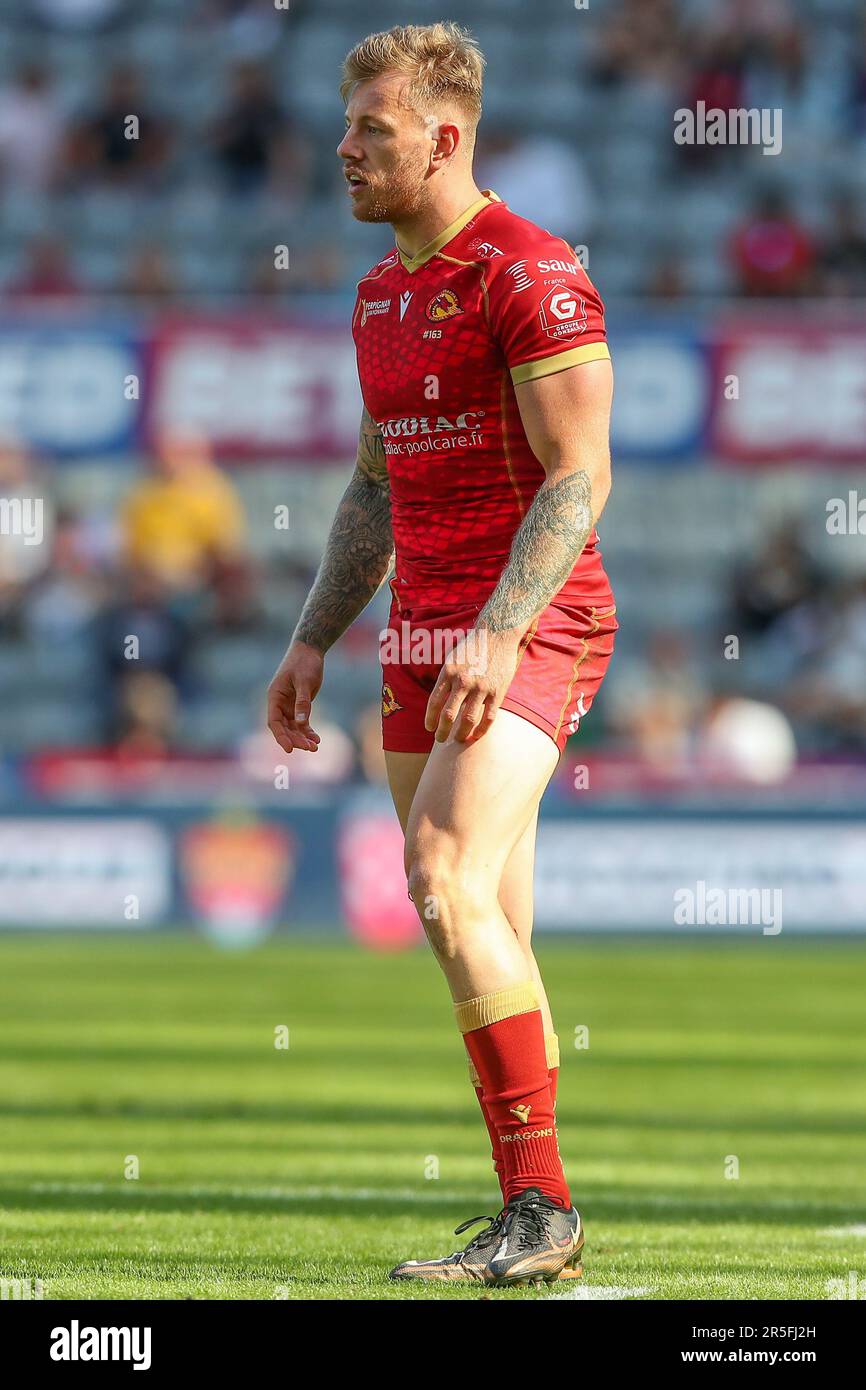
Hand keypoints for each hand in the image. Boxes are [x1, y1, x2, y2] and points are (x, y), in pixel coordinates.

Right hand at [267, 641, 323, 753]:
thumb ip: (303, 702)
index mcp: (275, 697)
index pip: (274, 721)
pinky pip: (302, 723)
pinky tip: (317, 740)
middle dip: (295, 739)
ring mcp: (289, 705)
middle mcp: (279, 703)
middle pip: (284, 728)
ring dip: (302, 738)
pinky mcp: (299, 705)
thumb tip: (301, 723)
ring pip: (293, 728)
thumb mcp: (304, 682)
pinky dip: (308, 731)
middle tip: (310, 748)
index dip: (281, 736)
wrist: (310, 650)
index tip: (289, 749)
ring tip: (315, 747)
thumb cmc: (304, 663)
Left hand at [424, 629, 520, 743]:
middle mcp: (463, 681)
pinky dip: (481, 730)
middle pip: (448, 714)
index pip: (434, 702)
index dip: (430, 719)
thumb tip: (438, 701)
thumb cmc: (472, 647)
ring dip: (461, 734)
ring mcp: (481, 687)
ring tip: (458, 739)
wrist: (498, 634)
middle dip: (442, 731)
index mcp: (449, 672)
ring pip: (468, 720)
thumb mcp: (452, 658)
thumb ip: (446, 680)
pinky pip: (488, 717)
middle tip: (440, 739)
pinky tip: (476, 736)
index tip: (429, 728)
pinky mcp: (497, 692)